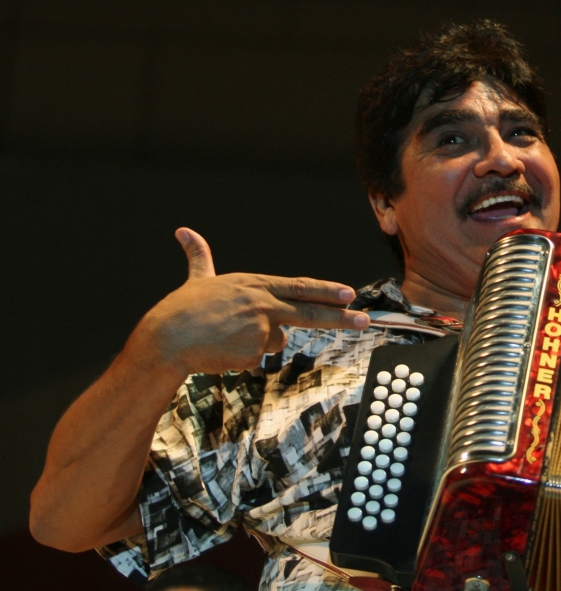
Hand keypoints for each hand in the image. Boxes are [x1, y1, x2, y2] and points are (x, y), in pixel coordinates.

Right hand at [128, 227, 370, 377]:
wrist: (166, 339)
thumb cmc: (181, 310)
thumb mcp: (197, 279)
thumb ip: (199, 257)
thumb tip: (183, 231)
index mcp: (254, 285)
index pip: (299, 286)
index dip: (326, 290)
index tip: (349, 293)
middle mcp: (262, 303)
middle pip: (308, 311)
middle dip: (340, 317)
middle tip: (364, 320)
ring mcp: (260, 328)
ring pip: (274, 341)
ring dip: (255, 343)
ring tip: (226, 337)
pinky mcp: (253, 351)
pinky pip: (257, 359)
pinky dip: (243, 358)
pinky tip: (224, 351)